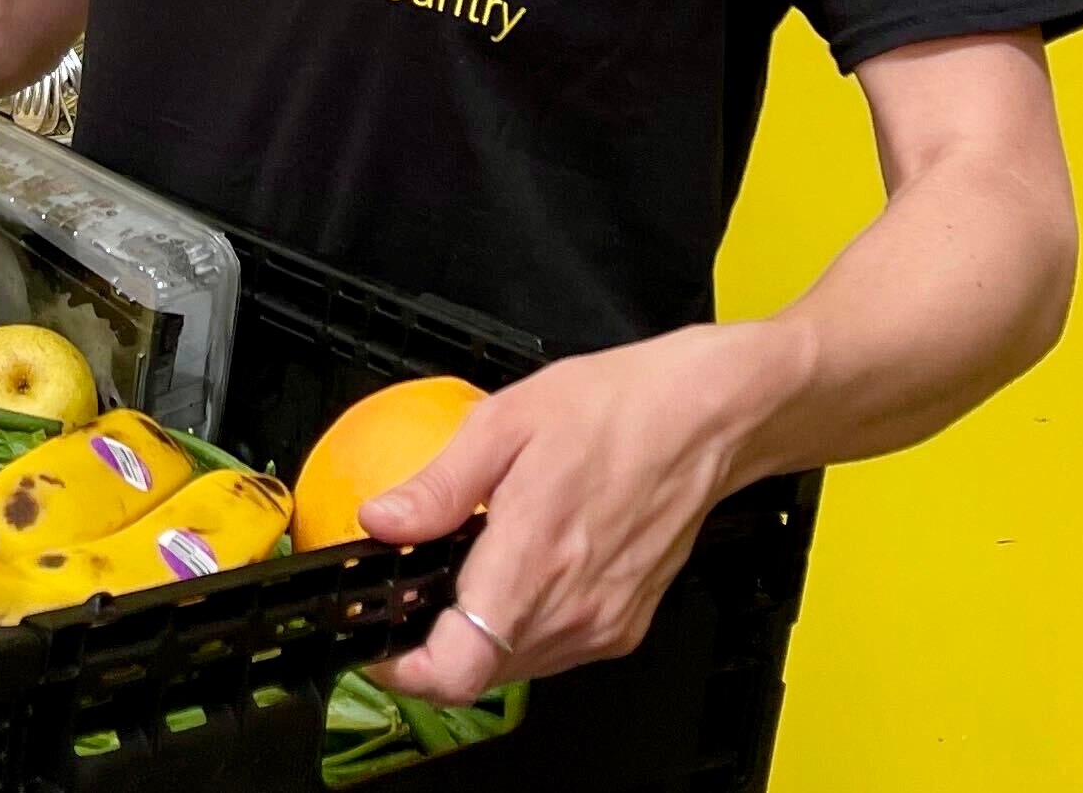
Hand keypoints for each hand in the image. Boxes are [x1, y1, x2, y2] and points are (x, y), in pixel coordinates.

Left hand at [364, 327, 782, 701]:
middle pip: (478, 673)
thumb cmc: (612, 409)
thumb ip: (438, 485)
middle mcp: (572, 609)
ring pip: (516, 666)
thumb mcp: (503, 423)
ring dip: (480, 636)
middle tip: (418, 589)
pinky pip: (556, 650)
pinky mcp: (625, 627)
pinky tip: (524, 569)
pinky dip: (524, 626)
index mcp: (533, 560)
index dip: (405, 671)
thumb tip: (381, 520)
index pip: (456, 670)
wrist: (701, 418)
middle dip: (435, 643)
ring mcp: (602, 626)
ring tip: (470, 570)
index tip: (381, 643)